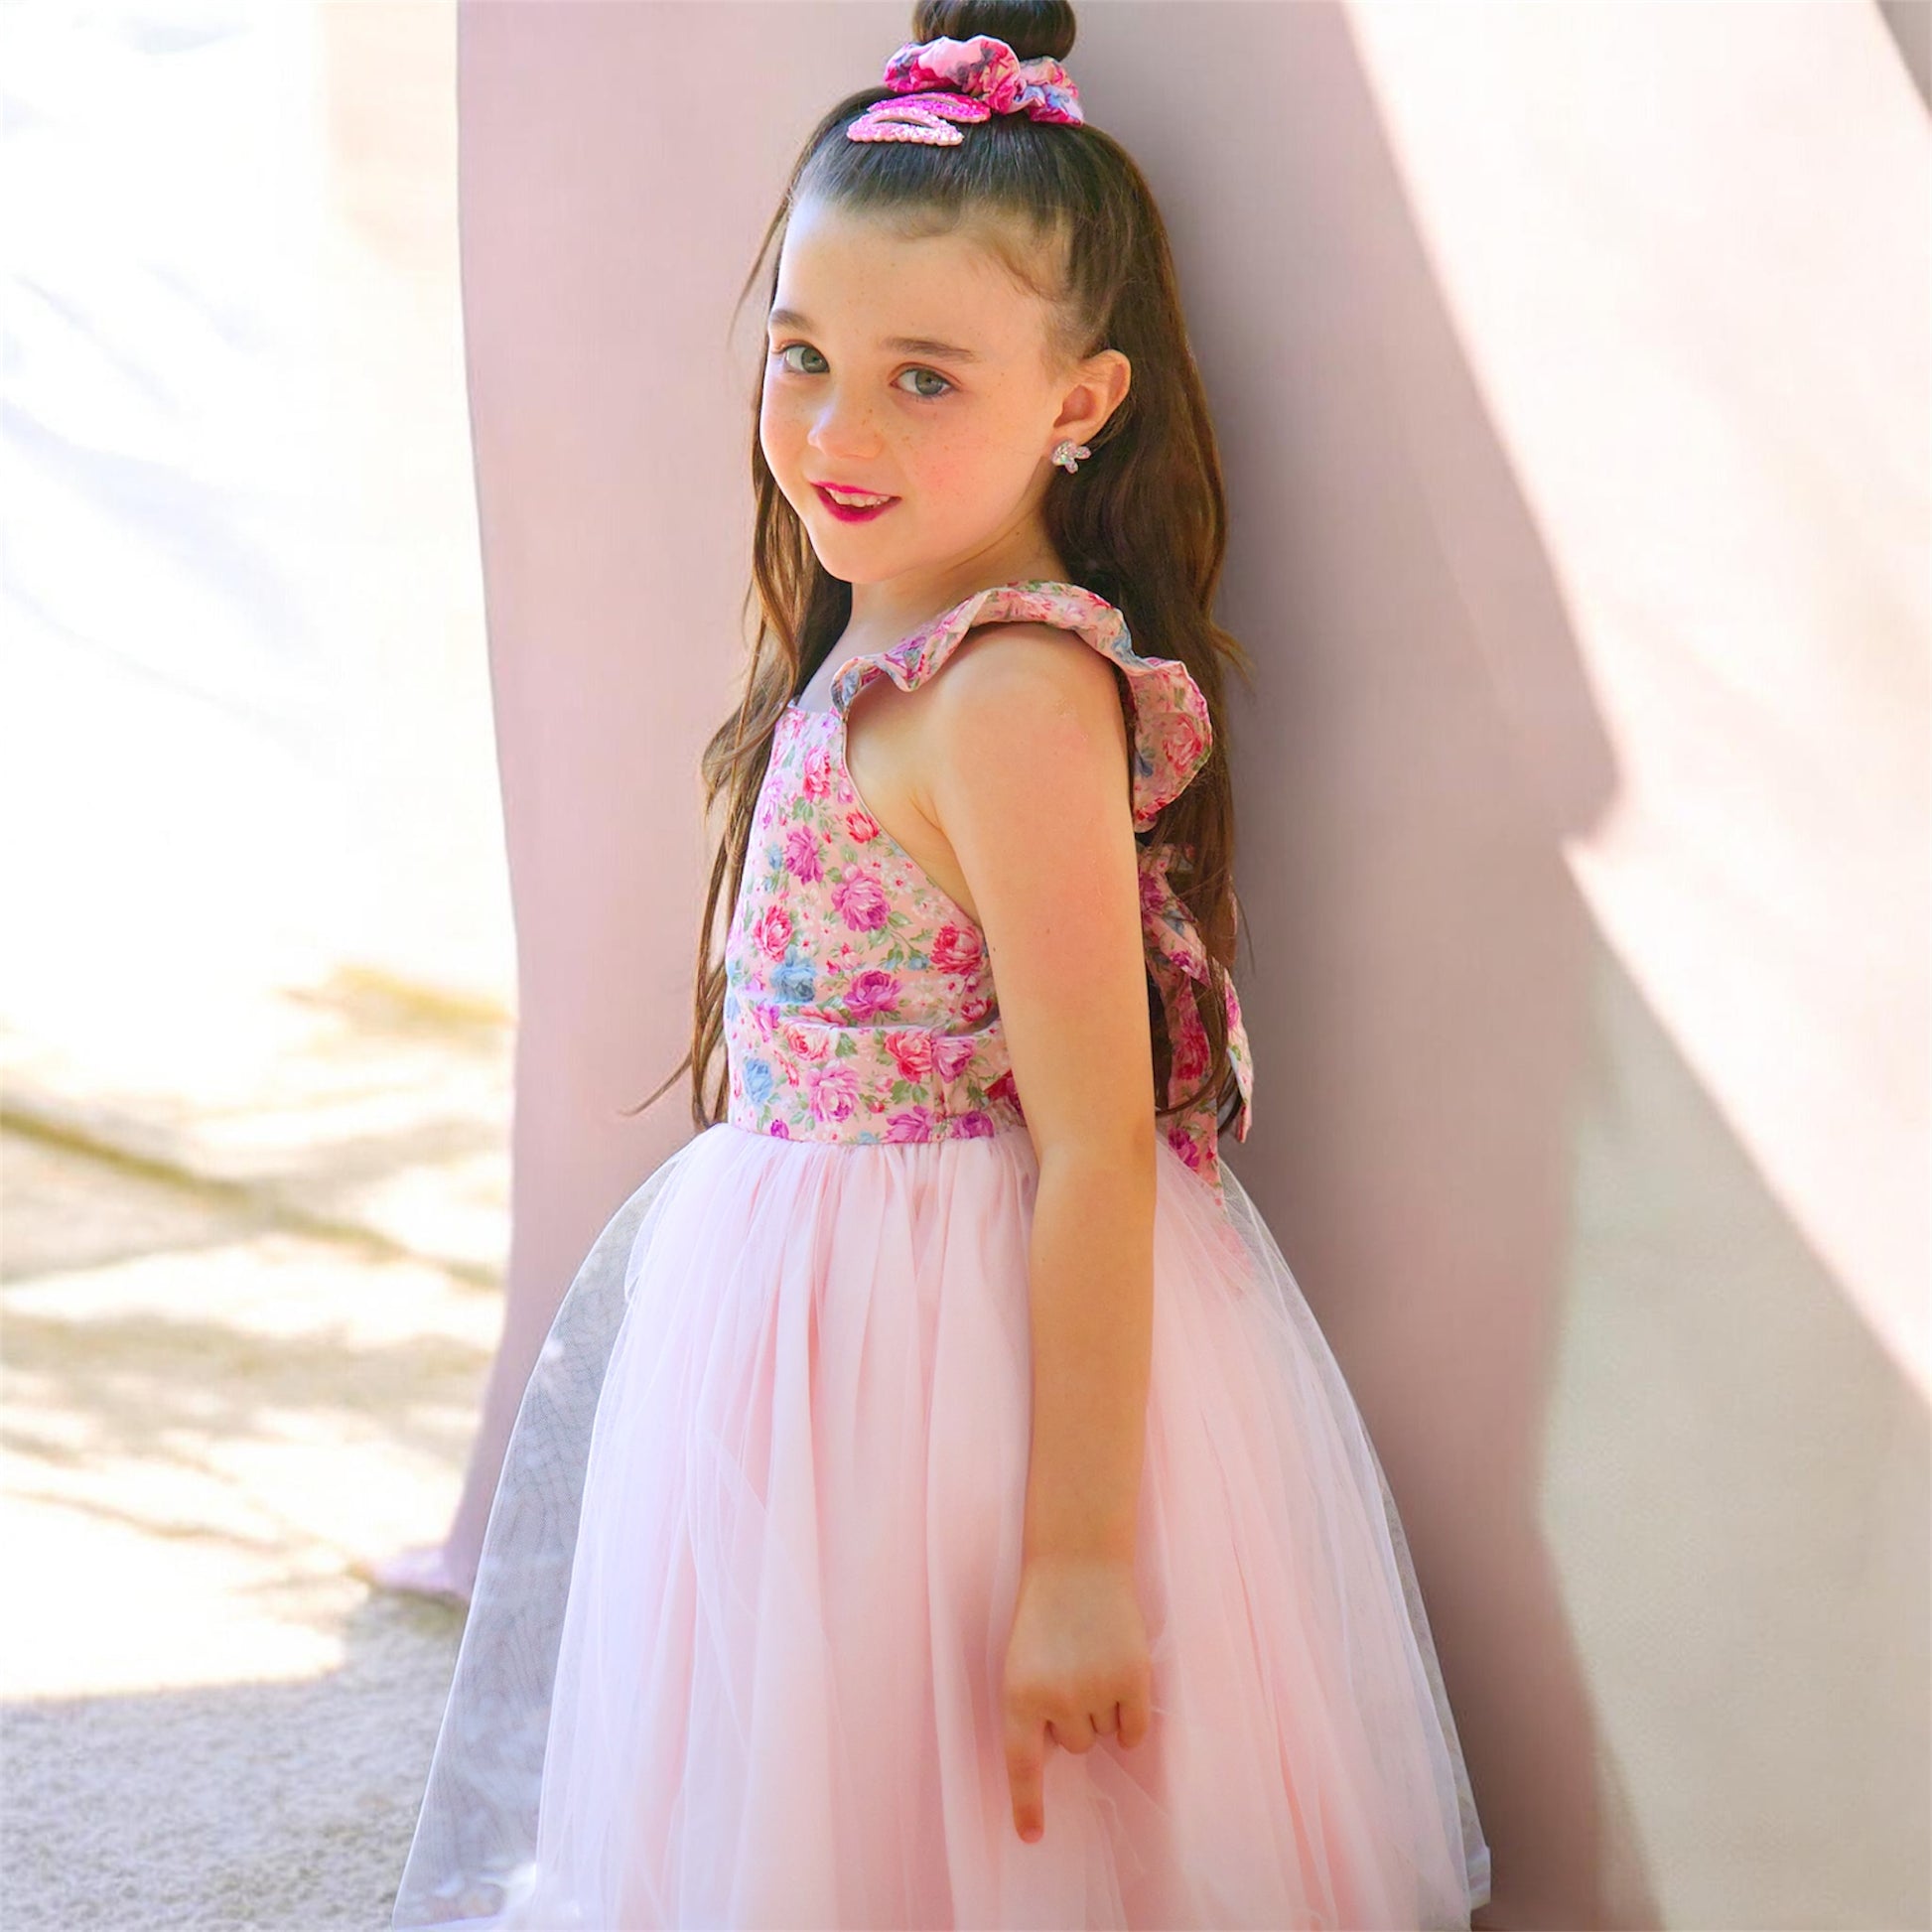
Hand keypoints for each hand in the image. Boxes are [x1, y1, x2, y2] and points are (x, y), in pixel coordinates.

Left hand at [1000, 1552, 1153, 1843]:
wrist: (1078, 1561)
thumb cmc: (1045, 1613)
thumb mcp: (1022, 1663)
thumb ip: (1033, 1710)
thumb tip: (1058, 1757)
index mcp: (1018, 1695)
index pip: (1022, 1765)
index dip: (1027, 1804)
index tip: (1031, 1838)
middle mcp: (1056, 1700)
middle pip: (1075, 1744)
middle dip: (1076, 1714)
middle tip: (1072, 1664)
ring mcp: (1096, 1690)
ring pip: (1105, 1734)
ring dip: (1104, 1707)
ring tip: (1094, 1656)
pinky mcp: (1133, 1680)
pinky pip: (1134, 1731)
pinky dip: (1132, 1715)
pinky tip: (1123, 1674)